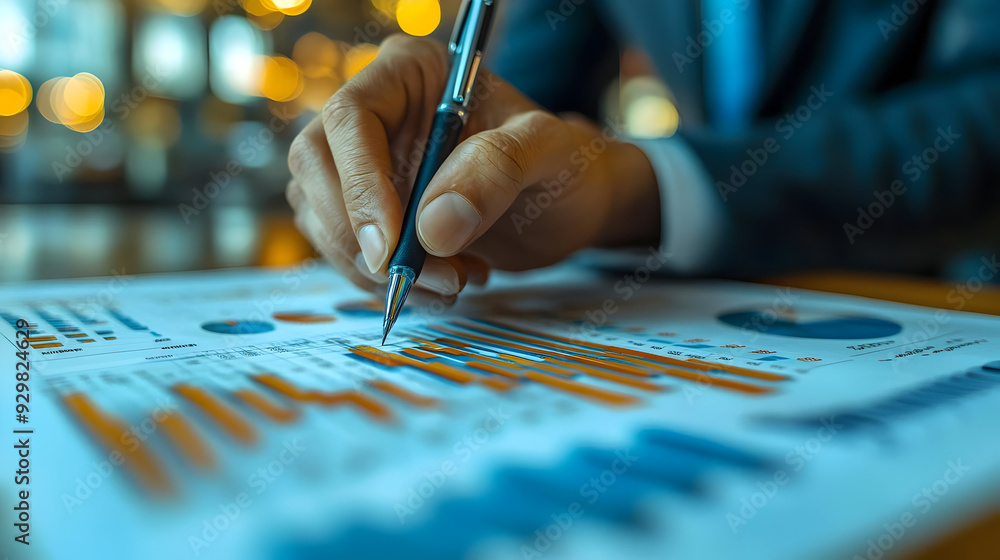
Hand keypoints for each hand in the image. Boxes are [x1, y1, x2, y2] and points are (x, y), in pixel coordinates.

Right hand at [286, 34, 660, 298]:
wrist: (566, 205)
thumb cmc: (561, 164)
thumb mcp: (549, 152)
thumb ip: (498, 171)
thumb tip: (431, 226)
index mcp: (410, 71)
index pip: (351, 117)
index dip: (360, 184)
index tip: (391, 247)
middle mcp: (376, 113)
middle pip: (315, 167)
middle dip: (360, 235)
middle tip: (422, 278)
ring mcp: (363, 164)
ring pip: (323, 216)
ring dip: (375, 268)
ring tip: (455, 280)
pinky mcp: (365, 210)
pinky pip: (345, 250)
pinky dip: (383, 281)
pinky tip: (446, 280)